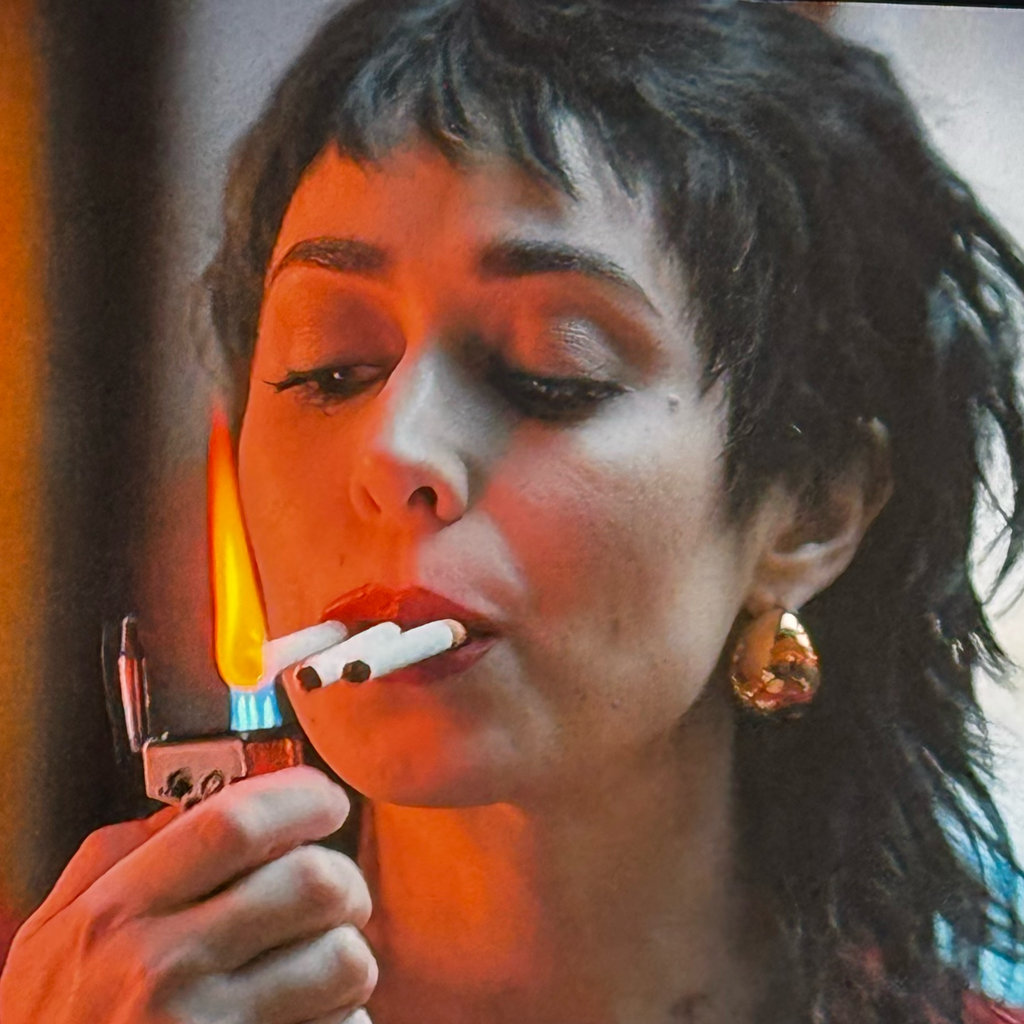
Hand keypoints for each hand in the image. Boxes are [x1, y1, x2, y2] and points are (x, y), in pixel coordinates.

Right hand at [0, 766, 375, 1023]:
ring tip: (315, 968)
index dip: (300, 797)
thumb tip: (197, 803)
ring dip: (345, 957)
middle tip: (331, 895)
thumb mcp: (51, 938)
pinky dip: (342, 1020)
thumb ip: (116, 857)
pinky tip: (303, 1019)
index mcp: (118, 916)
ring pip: (344, 958)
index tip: (324, 803)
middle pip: (313, 881)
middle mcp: (163, 970)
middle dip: (342, 880)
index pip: (236, 822)